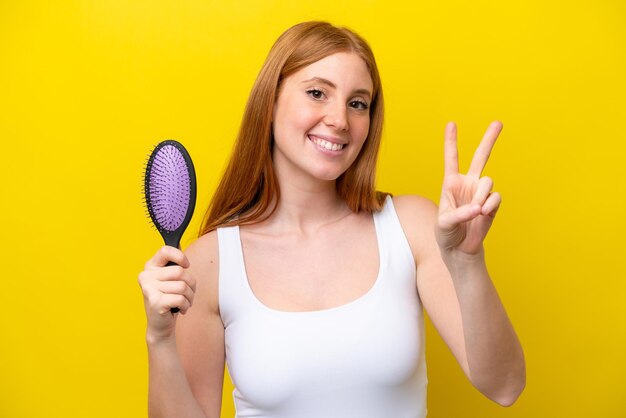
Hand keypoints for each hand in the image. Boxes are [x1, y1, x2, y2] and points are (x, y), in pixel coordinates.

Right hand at [138, 246, 195, 341]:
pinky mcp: (155, 302)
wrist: (160, 325)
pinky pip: (181, 298)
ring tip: (184, 302)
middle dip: (191, 284)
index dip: (180, 257)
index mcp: (150, 266)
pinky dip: (185, 305)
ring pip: (183, 286)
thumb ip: (174, 264)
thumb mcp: (171, 279)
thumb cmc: (169, 299)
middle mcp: (146, 276)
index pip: (165, 250)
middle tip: (188, 293)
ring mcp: (149, 289)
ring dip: (190, 297)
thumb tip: (180, 246)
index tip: (186, 265)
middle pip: (180, 272)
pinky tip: (180, 309)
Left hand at [436, 121, 502, 256]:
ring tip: (474, 211)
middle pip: (481, 157)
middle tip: (498, 122)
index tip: (451, 123)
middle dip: (489, 139)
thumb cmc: (446, 233)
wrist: (460, 249)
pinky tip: (482, 213)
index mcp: (451, 183)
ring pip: (488, 181)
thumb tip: (478, 208)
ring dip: (480, 196)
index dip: (451, 141)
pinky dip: (489, 205)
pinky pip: (495, 197)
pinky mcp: (492, 204)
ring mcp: (481, 193)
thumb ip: (459, 214)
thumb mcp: (444, 223)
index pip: (452, 159)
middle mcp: (468, 184)